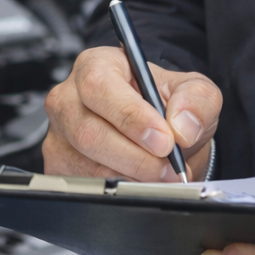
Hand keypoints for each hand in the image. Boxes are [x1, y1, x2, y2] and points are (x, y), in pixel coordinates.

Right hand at [43, 45, 220, 181]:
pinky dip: (117, 189)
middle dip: (135, 156)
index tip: (164, 140)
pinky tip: (139, 182)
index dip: (131, 117)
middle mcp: (69, 97)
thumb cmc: (167, 104)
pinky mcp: (58, 165)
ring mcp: (59, 134)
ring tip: (162, 176)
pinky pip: (83, 186)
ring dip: (131, 177)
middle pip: (88, 132)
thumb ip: (196, 99)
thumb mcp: (193, 91)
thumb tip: (182, 125)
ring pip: (86, 164)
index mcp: (97, 65)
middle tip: (169, 167)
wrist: (162, 134)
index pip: (99, 87)